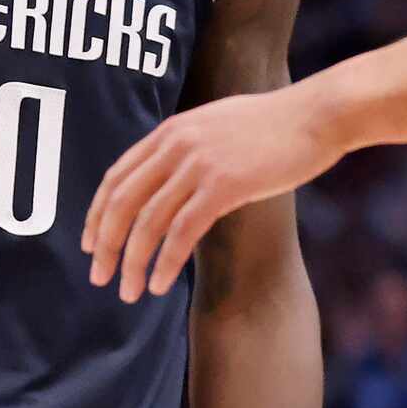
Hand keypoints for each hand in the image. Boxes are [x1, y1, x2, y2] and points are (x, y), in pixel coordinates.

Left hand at [81, 87, 339, 297]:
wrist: (317, 115)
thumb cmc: (275, 124)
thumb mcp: (218, 124)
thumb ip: (188, 146)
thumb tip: (171, 176)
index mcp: (171, 131)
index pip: (116, 177)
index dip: (96, 214)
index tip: (89, 244)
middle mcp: (177, 145)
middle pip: (123, 202)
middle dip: (105, 245)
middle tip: (100, 277)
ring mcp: (199, 164)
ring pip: (148, 222)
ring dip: (133, 262)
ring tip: (130, 291)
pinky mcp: (224, 185)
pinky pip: (182, 232)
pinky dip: (166, 262)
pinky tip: (161, 283)